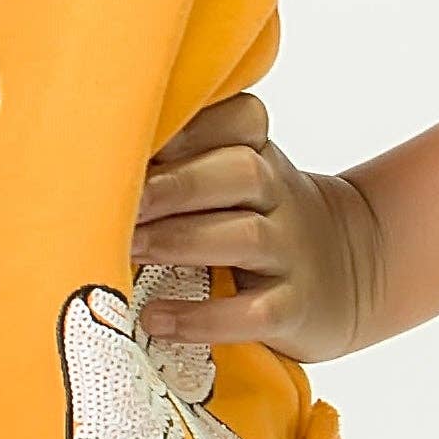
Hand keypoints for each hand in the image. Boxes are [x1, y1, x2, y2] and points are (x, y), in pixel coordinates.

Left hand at [131, 92, 381, 363]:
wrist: (351, 271)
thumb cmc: (259, 217)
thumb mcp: (234, 175)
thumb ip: (180, 159)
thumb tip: (87, 159)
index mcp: (259, 152)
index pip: (239, 119)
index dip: (190, 126)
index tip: (132, 138)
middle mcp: (279, 195)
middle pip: (239, 173)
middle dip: (174, 185)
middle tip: (118, 202)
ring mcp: (292, 251)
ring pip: (246, 237)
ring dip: (179, 241)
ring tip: (126, 252)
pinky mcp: (296, 307)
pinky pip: (257, 312)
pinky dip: (204, 317)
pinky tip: (157, 319)